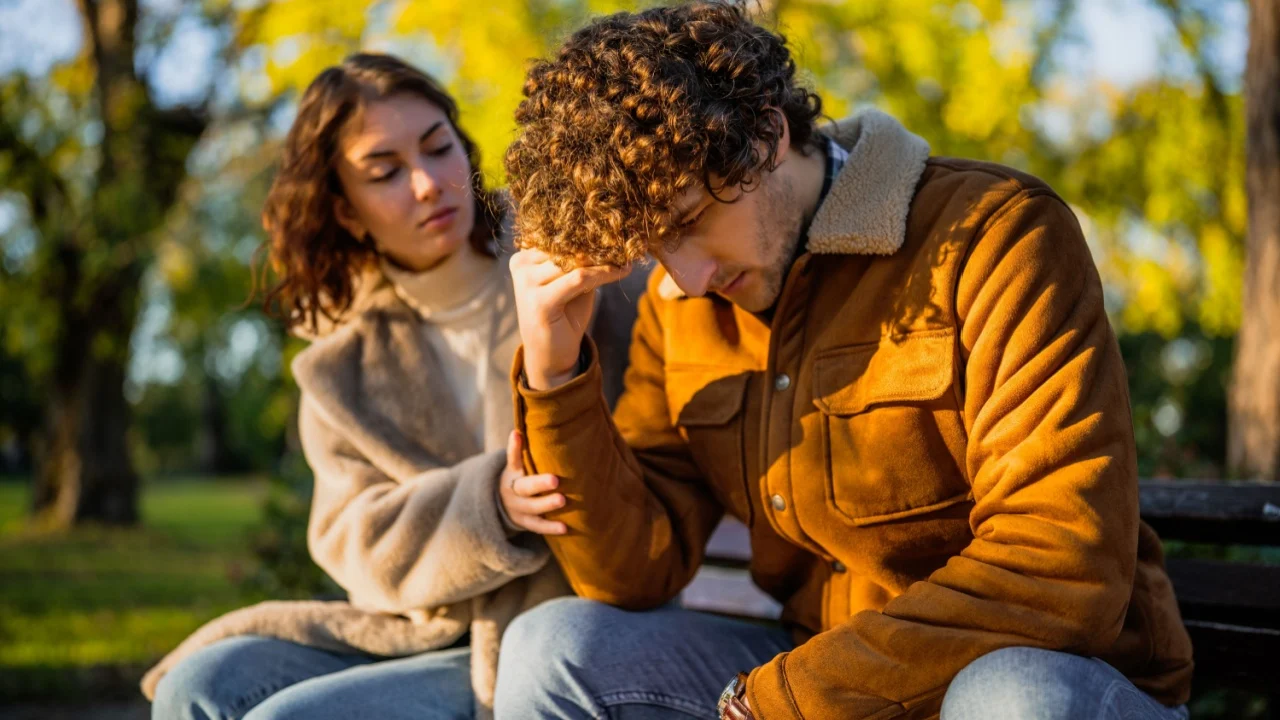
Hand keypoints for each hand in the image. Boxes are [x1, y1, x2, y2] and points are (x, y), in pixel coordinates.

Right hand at [498, 430, 566, 534]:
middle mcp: (513, 489)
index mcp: (512, 472)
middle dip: (539, 483)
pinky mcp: (524, 522)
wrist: (501, 504)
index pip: (512, 458)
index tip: (517, 433)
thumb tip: (542, 420)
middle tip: (555, 480)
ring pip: (531, 508)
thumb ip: (527, 448)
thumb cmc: (520, 476)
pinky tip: (565, 527)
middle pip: (525, 487)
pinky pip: (537, 526)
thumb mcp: (519, 463)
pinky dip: (550, 527)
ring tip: (563, 501)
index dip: (514, 446)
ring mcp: (518, 508)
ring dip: (547, 505)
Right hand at [510, 248, 631, 390]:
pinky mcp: (540, 301)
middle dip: (598, 246)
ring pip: (574, 260)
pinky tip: (621, 271)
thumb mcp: (570, 282)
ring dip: (604, 260)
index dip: (588, 235)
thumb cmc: (563, 317)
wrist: (550, 357)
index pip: (558, 238)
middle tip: (626, 243)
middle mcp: (521, 266)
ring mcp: (526, 284)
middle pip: (566, 246)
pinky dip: (603, 273)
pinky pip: (580, 278)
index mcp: (523, 258)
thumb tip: (609, 238)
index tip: (617, 232)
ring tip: (626, 258)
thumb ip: (579, 261)